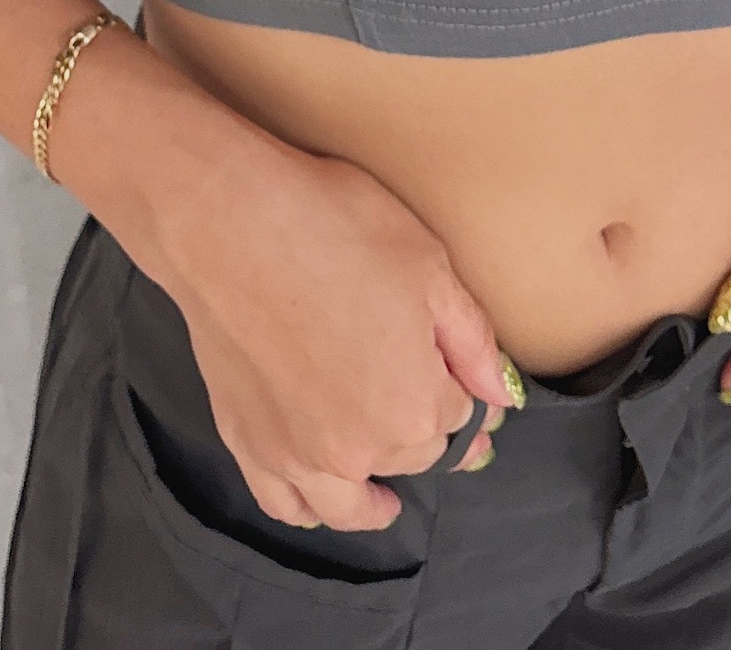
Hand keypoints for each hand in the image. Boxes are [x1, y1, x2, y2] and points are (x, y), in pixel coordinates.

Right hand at [146, 138, 515, 531]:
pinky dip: (308, 507)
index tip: (463, 380)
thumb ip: (472, 342)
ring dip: (375, 499)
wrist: (230, 223)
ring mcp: (298, 455)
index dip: (463, 390)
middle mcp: (359, 448)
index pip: (459, 416)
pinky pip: (285, 503)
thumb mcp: (429, 266)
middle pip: (412, 455)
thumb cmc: (333, 228)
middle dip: (423, 431)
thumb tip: (500, 395)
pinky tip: (320, 497)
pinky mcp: (248, 444)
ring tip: (386, 499)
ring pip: (351, 504)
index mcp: (414, 407)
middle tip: (421, 404)